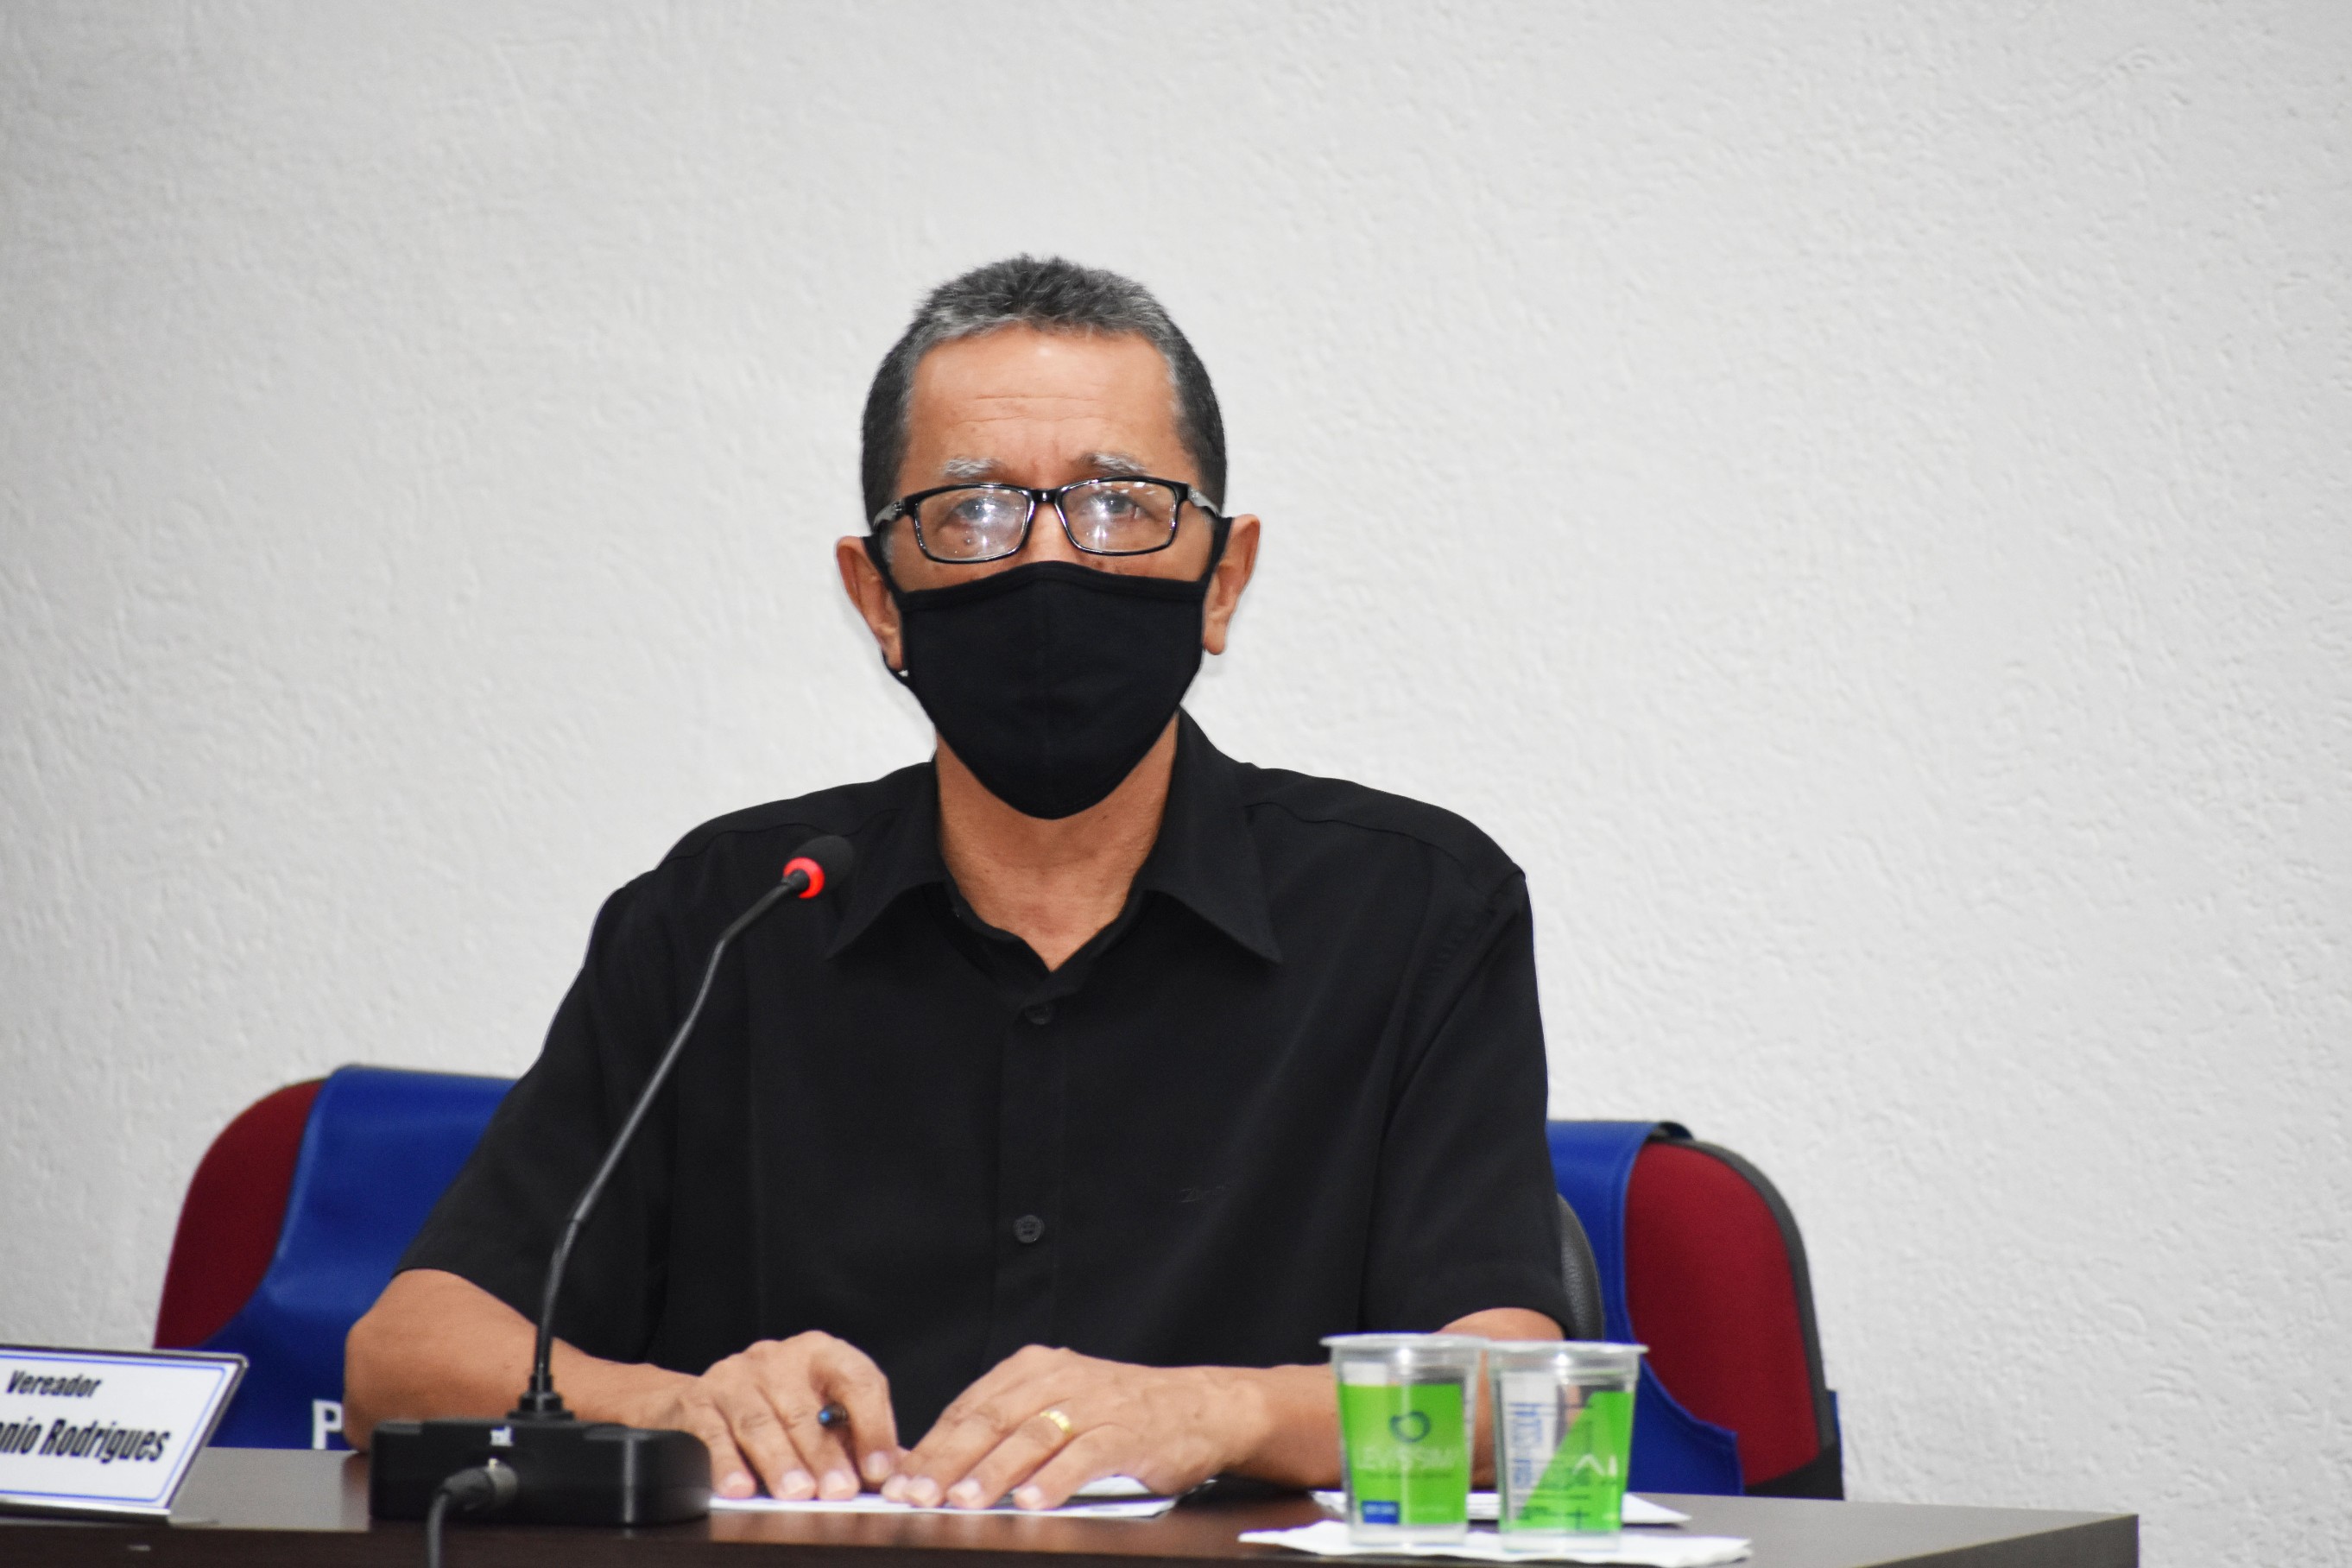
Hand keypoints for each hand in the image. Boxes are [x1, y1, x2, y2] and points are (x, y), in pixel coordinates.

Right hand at [635, 1331, 900, 1500]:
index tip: (879, 1468)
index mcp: (821, 1355)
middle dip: (825, 1454)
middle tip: (839, 1490)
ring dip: (781, 1461)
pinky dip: (727, 1463)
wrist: (704, 1400)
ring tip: (797, 1493)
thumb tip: (901, 1473)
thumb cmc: (778, 1407)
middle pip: (806, 1409)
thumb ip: (859, 1439)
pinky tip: (741, 1487)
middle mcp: (779, 1360)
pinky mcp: (698, 1402)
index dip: (873, 1425)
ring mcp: (736, 1378)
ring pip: (761, 1422)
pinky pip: (714, 1434)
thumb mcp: (822, 1411)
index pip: (857, 1380)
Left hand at [883, 1345, 1255, 1510]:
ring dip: (994, 1472)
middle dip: (949, 1460)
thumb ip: (1007, 1429)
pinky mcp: (1126, 1430)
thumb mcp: (1058, 1405)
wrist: (1199, 1406)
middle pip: (992, 1420)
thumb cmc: (1119, 1413)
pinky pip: (1084, 1454)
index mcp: (1034, 1368)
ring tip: (964, 1501)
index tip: (899, 1480)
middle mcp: (1059, 1377)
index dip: (931, 1445)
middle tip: (918, 1494)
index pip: (969, 1408)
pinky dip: (1055, 1479)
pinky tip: (1033, 1502)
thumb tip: (940, 1468)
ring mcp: (1094, 1403)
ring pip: (1032, 1436)